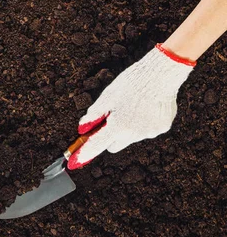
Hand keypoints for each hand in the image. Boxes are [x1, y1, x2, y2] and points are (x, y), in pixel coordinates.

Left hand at [67, 44, 194, 169]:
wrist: (161, 74)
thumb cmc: (131, 83)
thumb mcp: (107, 97)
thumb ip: (94, 115)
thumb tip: (82, 127)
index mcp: (118, 126)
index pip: (97, 145)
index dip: (85, 153)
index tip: (74, 162)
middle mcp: (134, 134)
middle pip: (114, 145)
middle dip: (109, 137)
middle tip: (109, 120)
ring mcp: (150, 132)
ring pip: (131, 137)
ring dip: (128, 128)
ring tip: (133, 106)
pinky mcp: (162, 128)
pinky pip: (147, 130)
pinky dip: (144, 123)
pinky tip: (147, 106)